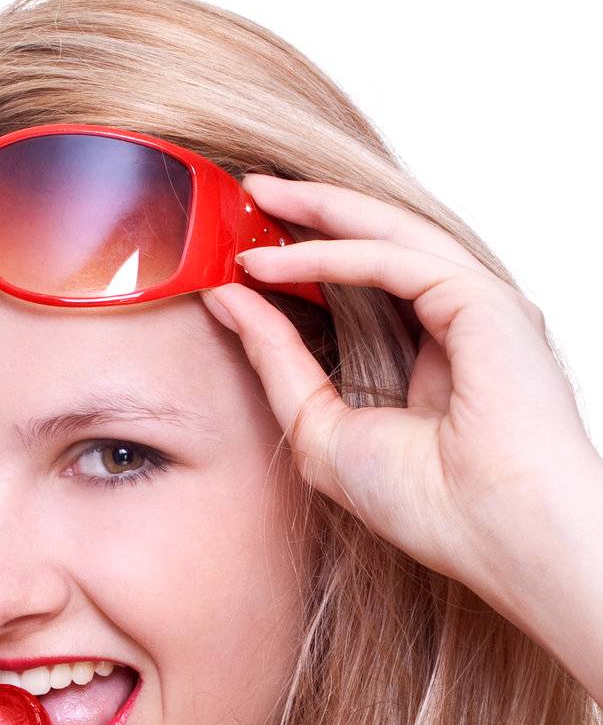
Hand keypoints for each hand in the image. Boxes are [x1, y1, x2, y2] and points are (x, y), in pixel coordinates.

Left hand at [199, 173, 602, 690]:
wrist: (494, 534)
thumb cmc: (427, 504)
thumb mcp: (320, 431)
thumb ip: (278, 364)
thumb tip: (229, 299)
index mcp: (433, 354)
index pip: (363, 286)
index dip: (305, 261)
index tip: (244, 249)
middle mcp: (458, 320)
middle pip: (376, 243)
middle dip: (309, 213)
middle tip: (247, 191)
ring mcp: (474, 305)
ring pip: (388, 234)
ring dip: (320, 210)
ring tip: (256, 196)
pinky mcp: (481, 300)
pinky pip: (395, 260)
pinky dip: (333, 254)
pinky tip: (279, 260)